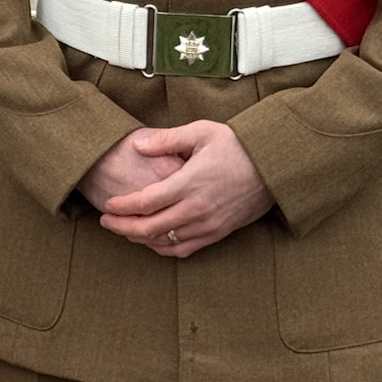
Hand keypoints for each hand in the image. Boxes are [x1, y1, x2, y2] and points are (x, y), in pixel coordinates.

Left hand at [93, 118, 272, 258]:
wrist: (275, 166)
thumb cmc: (238, 145)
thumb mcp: (202, 132)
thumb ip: (167, 139)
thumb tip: (137, 146)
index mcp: (190, 183)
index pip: (145, 202)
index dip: (122, 206)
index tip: (107, 205)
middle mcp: (197, 208)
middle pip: (149, 228)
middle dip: (122, 227)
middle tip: (106, 222)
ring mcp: (208, 224)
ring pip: (164, 242)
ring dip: (140, 239)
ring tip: (125, 230)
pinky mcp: (218, 233)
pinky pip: (184, 249)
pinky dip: (163, 248)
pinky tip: (152, 241)